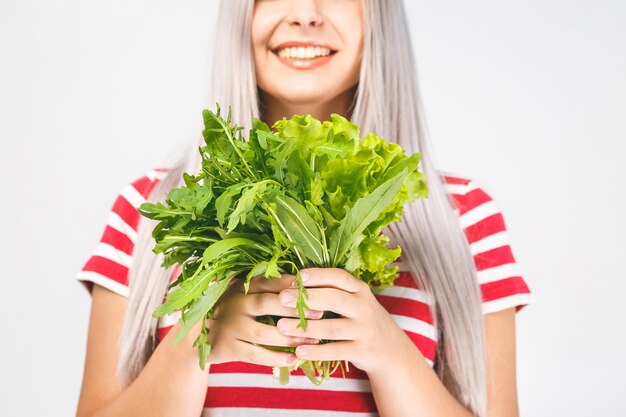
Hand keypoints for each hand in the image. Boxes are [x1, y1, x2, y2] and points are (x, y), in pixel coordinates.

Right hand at [203, 274, 323, 366]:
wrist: (200, 336)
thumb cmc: (234, 312)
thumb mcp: (246, 294)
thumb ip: (269, 289)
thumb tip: (307, 285)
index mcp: (244, 287)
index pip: (270, 282)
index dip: (292, 285)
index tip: (316, 289)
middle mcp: (236, 304)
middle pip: (267, 304)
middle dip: (295, 310)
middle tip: (319, 315)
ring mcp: (231, 326)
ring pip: (264, 333)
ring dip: (290, 338)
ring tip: (312, 341)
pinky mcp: (228, 348)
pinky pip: (256, 355)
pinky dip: (276, 358)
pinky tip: (294, 359)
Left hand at [275, 267, 419, 374]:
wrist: (389, 348)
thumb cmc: (360, 318)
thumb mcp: (354, 299)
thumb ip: (331, 290)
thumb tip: (293, 281)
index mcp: (360, 289)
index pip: (340, 277)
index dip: (319, 275)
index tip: (298, 276)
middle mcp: (364, 307)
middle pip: (335, 299)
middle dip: (307, 298)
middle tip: (281, 298)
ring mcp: (364, 329)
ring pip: (333, 327)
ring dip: (305, 327)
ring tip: (281, 326)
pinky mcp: (362, 350)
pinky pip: (336, 350)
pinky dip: (316, 352)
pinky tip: (298, 351)